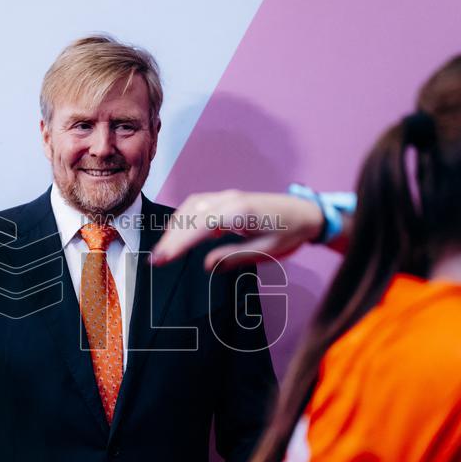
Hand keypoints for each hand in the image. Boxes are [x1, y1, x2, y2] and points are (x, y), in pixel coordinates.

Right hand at [149, 190, 323, 270]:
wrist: (305, 212)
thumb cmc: (289, 232)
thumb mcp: (267, 251)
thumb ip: (236, 257)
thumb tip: (208, 265)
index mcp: (241, 211)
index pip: (201, 225)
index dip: (179, 242)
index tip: (162, 259)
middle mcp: (230, 199)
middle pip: (190, 214)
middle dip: (170, 238)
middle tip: (155, 261)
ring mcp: (226, 196)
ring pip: (190, 207)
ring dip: (174, 228)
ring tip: (163, 252)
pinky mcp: (225, 199)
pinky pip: (198, 206)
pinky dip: (184, 220)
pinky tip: (180, 237)